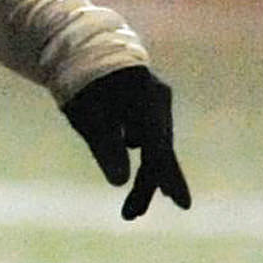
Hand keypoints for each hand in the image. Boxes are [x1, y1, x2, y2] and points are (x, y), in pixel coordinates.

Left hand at [61, 65, 191, 219]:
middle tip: (131, 216)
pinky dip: (141, 154)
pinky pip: (147, 136)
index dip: (167, 178)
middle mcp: (157, 102)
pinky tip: (139, 169)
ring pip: (152, 146)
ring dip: (143, 174)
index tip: (182, 205)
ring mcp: (153, 103)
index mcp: (147, 102)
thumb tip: (119, 182)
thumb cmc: (83, 81)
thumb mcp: (89, 117)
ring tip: (132, 208)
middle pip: (156, 151)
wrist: (80, 47)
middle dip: (146, 185)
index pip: (159, 148)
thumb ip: (105, 148)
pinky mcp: (144, 105)